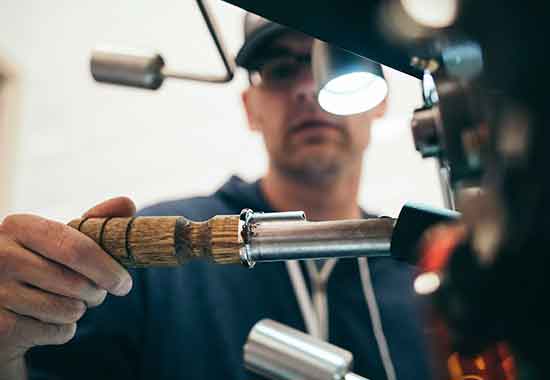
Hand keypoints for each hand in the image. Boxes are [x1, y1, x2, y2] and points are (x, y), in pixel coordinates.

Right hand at [0, 197, 134, 364]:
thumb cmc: (38, 266)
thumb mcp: (59, 240)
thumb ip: (94, 221)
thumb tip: (127, 203)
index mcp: (19, 227)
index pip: (77, 249)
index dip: (107, 268)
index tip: (124, 283)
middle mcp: (0, 256)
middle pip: (77, 284)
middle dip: (97, 293)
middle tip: (97, 294)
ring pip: (69, 310)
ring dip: (78, 311)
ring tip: (65, 303)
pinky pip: (56, 332)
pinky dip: (62, 330)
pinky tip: (45, 320)